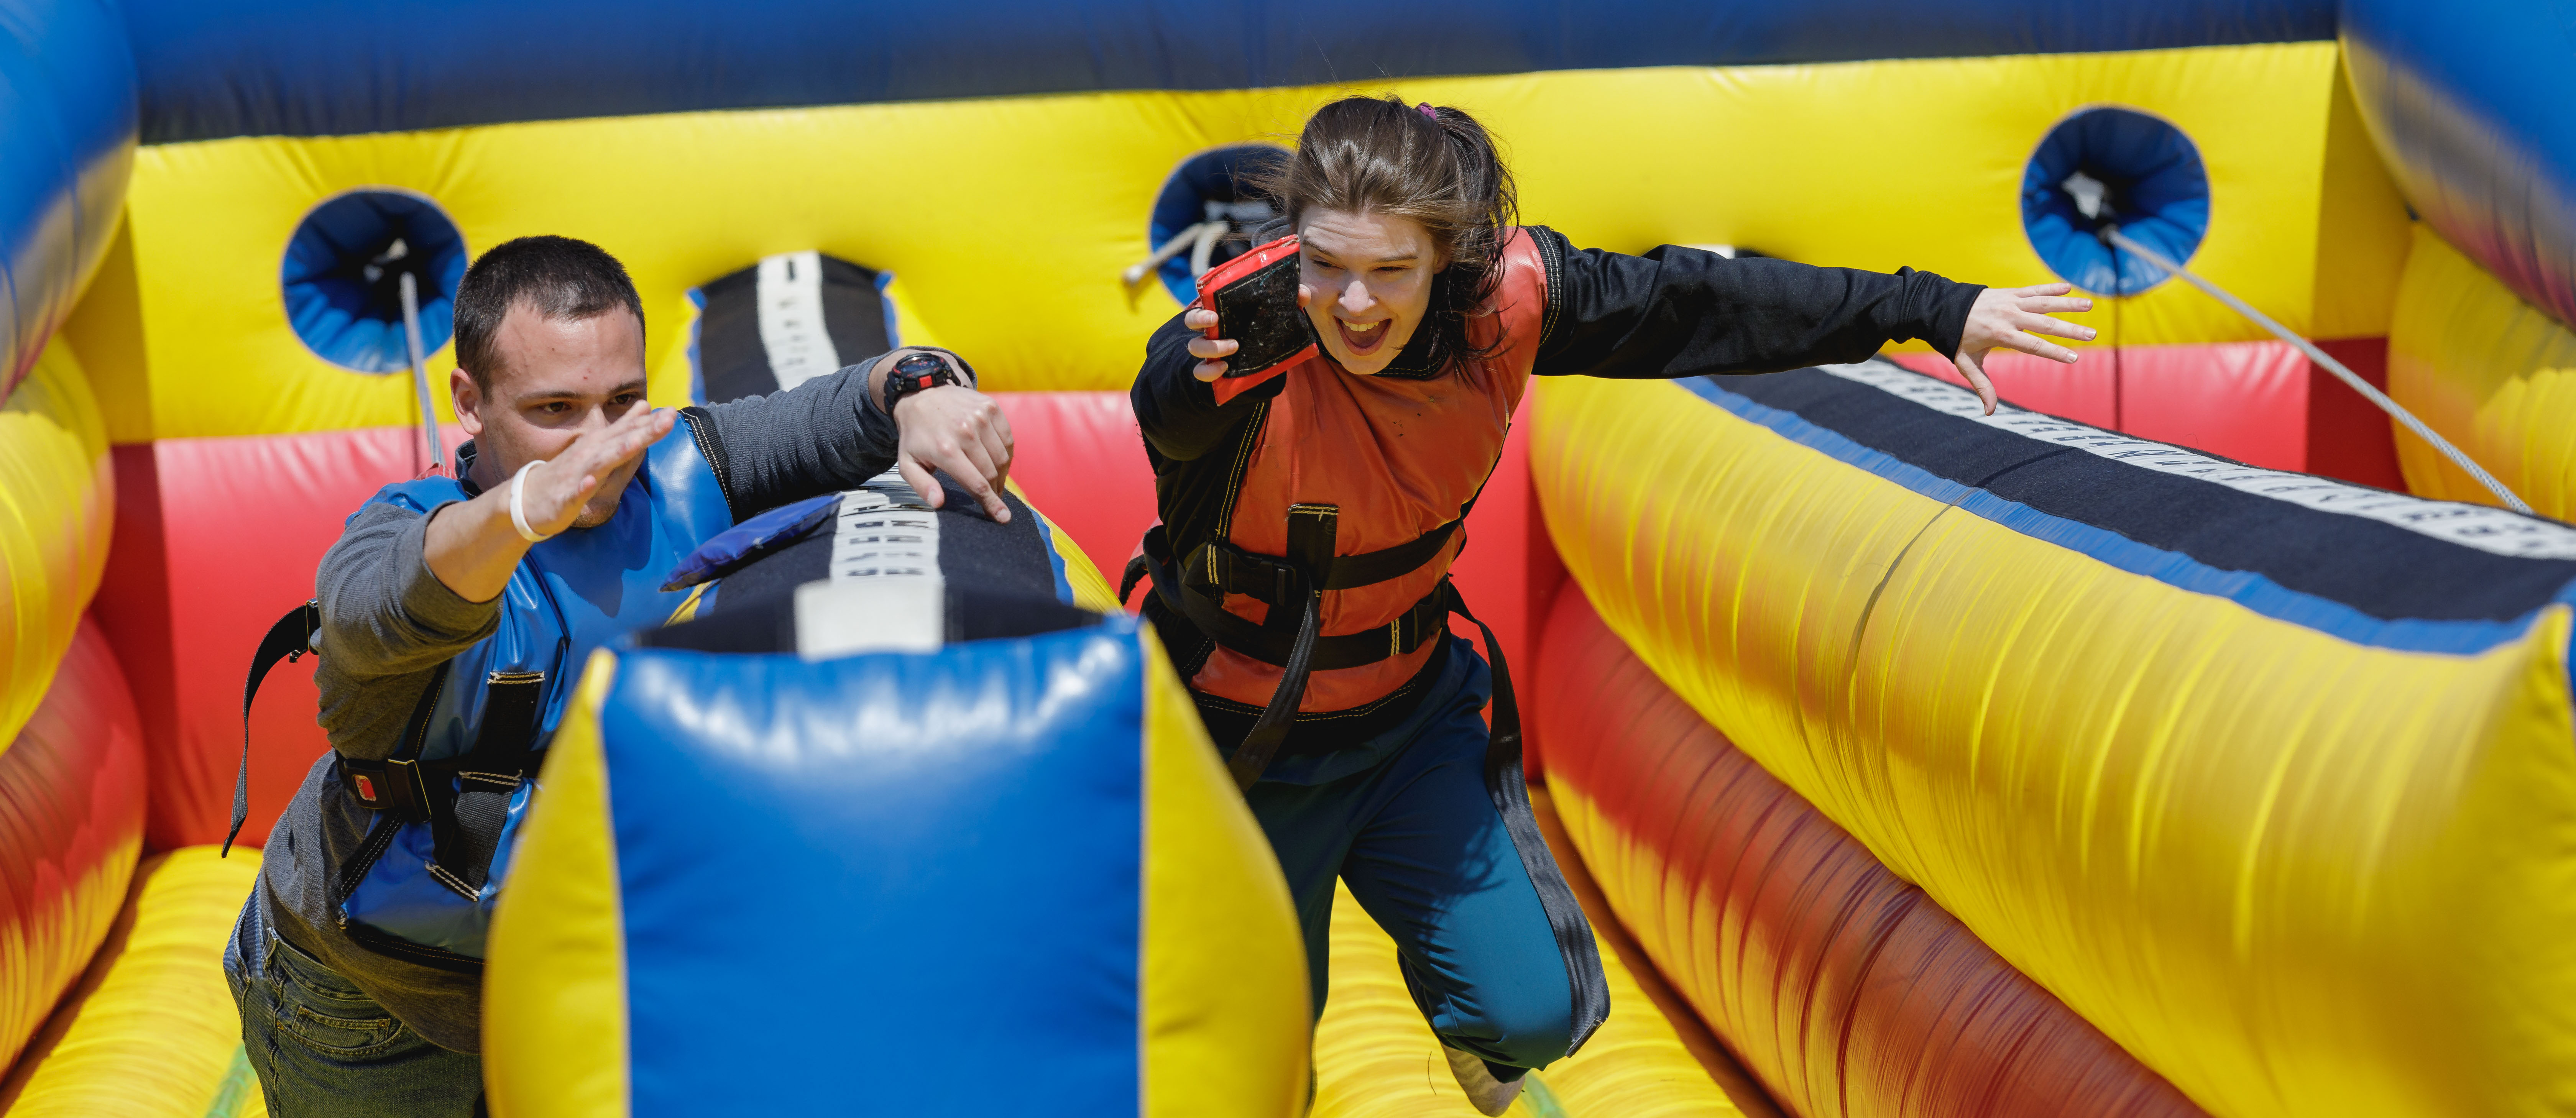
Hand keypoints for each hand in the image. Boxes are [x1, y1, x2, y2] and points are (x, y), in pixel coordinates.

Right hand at [519, 406, 673, 535]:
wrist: (529, 499)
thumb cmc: (569, 472)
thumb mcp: (600, 447)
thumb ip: (623, 428)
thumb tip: (645, 406)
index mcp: (599, 445)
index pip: (628, 431)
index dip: (651, 423)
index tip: (673, 413)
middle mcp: (588, 456)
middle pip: (619, 441)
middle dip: (643, 431)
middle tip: (668, 419)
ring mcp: (575, 475)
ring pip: (599, 463)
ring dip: (616, 451)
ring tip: (636, 442)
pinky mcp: (564, 497)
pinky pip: (573, 492)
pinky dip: (581, 487)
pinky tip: (589, 483)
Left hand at [894, 385, 1014, 521]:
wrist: (922, 394)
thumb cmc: (916, 435)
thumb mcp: (907, 462)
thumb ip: (921, 485)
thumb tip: (938, 503)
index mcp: (945, 450)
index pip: (977, 484)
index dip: (991, 504)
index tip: (1003, 518)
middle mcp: (965, 431)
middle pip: (992, 473)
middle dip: (995, 491)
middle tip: (993, 498)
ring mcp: (981, 417)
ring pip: (1003, 457)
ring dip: (1001, 474)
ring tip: (994, 480)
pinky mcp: (991, 407)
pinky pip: (1008, 439)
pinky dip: (1005, 454)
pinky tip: (996, 459)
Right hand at [1184, 285, 1311, 381]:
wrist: (1265, 361)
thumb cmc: (1266, 327)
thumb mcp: (1279, 313)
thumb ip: (1291, 300)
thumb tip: (1302, 294)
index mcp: (1223, 309)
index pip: (1206, 295)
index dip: (1204, 288)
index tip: (1211, 283)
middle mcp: (1211, 327)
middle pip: (1191, 319)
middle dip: (1199, 317)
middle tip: (1215, 318)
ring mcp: (1209, 348)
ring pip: (1195, 346)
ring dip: (1211, 347)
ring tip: (1234, 345)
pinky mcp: (1212, 369)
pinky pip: (1200, 372)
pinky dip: (1209, 371)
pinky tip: (1224, 368)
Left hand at [1953, 283, 2095, 414]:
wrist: (1943, 308)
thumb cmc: (1956, 339)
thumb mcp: (1965, 364)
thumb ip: (1981, 386)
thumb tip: (1989, 412)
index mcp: (2000, 335)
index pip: (2033, 345)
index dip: (2054, 352)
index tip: (2074, 358)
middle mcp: (2009, 316)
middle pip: (2045, 324)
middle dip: (2070, 329)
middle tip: (2092, 335)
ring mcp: (2010, 302)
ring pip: (2044, 302)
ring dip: (2068, 304)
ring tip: (2090, 305)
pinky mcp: (2010, 292)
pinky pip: (2033, 289)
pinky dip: (2050, 288)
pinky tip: (2068, 287)